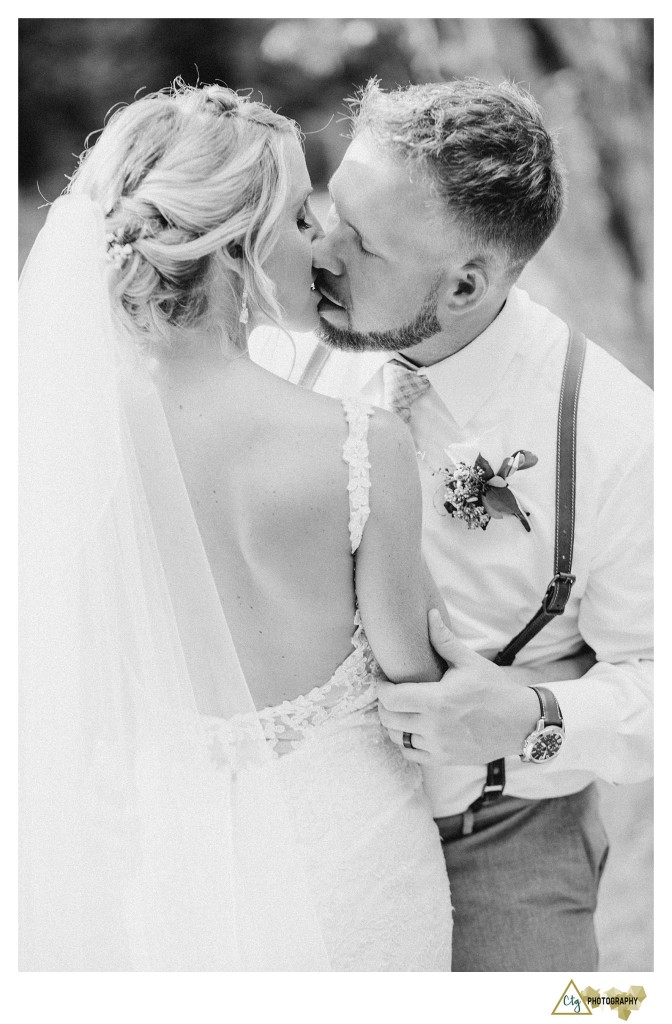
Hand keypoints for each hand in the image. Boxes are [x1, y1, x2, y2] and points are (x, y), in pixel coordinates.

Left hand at [377, 609, 539, 765]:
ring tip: (402, 709)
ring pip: (398, 738)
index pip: (390, 699)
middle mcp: (434, 728)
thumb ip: (444, 640)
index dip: (382, 688)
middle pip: (389, 719)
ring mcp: (439, 747)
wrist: (521, 723)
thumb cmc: (495, 690)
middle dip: (385, 704)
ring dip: (395, 723)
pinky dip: (407, 742)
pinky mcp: (445, 760)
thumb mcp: (470, 662)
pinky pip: (411, 754)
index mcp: (437, 701)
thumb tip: (430, 614)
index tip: (385, 680)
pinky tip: (414, 728)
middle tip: (392, 693)